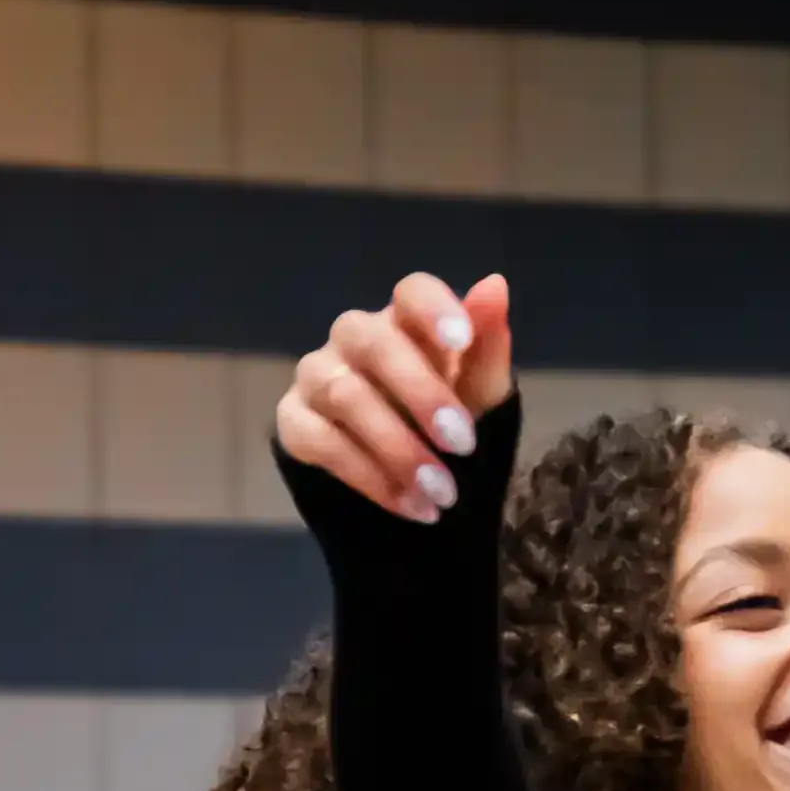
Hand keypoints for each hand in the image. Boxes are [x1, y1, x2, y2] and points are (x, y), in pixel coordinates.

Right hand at [277, 268, 515, 525]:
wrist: (410, 485)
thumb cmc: (449, 424)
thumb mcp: (481, 397)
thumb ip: (487, 349)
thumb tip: (495, 284)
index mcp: (406, 322)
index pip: (411, 292)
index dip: (434, 309)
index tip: (463, 341)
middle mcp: (354, 338)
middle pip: (374, 344)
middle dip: (421, 394)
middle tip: (463, 445)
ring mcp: (316, 377)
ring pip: (344, 396)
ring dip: (398, 449)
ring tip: (444, 494)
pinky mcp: (293, 422)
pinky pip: (321, 442)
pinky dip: (371, 478)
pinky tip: (413, 506)